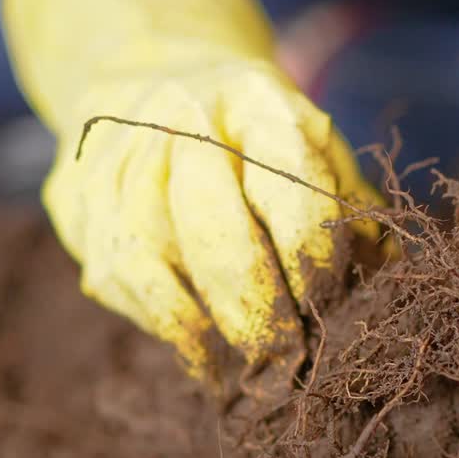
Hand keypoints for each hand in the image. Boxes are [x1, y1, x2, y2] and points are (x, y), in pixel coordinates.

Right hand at [43, 60, 384, 385]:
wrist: (154, 86)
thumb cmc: (257, 141)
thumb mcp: (316, 153)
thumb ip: (347, 212)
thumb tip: (379, 284)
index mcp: (253, 99)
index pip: (290, 187)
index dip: (313, 261)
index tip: (328, 308)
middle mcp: (178, 118)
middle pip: (213, 226)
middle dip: (258, 309)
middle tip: (289, 359)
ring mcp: (120, 159)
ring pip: (156, 258)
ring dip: (209, 329)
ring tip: (250, 370)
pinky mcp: (80, 201)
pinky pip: (123, 280)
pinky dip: (169, 330)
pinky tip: (207, 358)